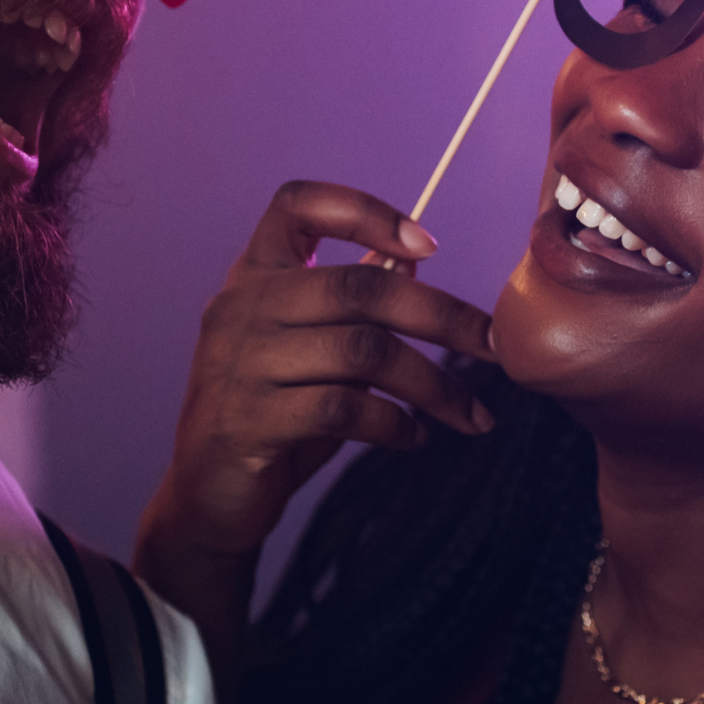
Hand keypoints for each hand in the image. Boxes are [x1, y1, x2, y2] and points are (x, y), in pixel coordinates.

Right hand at [135, 181, 494, 691]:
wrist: (208, 498)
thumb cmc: (271, 414)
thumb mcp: (307, 349)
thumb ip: (347, 306)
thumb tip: (408, 262)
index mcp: (253, 276)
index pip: (295, 206)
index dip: (363, 211)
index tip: (427, 246)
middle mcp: (241, 307)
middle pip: (358, 288)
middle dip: (442, 317)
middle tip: (495, 347)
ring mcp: (240, 363)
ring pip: (363, 353)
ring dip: (432, 384)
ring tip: (469, 415)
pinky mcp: (249, 421)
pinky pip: (344, 409)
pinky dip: (393, 424)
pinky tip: (413, 437)